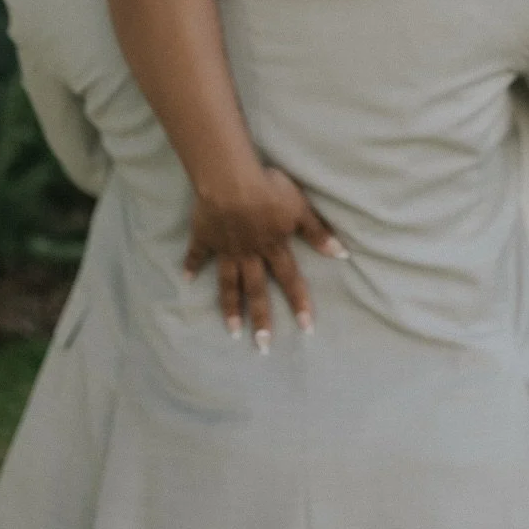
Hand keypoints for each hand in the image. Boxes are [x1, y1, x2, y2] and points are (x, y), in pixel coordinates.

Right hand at [184, 165, 346, 348]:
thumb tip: (342, 254)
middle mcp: (249, 254)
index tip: (307, 330)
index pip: (290, 279)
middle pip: (256, 291)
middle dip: (261, 319)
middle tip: (263, 346)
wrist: (230, 181)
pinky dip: (191, 265)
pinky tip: (186, 279)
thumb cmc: (268, 190)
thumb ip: (317, 232)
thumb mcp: (299, 208)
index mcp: (272, 247)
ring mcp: (226, 249)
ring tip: (233, 331)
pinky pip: (197, 254)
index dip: (299, 303)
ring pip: (228, 283)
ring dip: (230, 307)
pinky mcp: (205, 237)